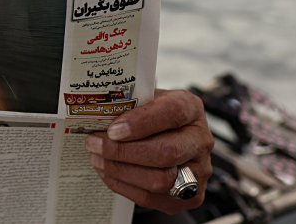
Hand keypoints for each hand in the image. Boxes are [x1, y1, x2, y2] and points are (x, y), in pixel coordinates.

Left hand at [86, 88, 213, 214]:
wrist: (167, 136)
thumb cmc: (151, 115)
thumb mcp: (143, 99)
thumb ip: (127, 105)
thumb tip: (95, 116)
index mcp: (191, 108)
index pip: (173, 113)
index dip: (141, 122)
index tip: (113, 130)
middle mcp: (200, 140)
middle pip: (167, 152)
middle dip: (124, 151)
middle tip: (95, 145)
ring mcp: (199, 171)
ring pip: (160, 180)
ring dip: (121, 171)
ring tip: (98, 159)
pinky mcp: (189, 196)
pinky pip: (153, 198)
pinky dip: (124, 186)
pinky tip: (108, 172)